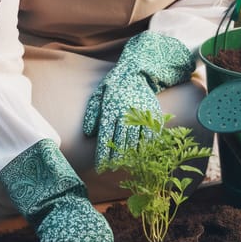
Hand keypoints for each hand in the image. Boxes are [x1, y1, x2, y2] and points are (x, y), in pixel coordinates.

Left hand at [83, 31, 194, 166]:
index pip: (106, 138)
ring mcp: (140, 114)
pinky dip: (146, 146)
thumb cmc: (115, 85)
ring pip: (136, 140)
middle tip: (112, 169)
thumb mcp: (99, 95)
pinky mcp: (152, 114)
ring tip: (125, 165)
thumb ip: (92, 113)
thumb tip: (88, 132)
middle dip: (116, 159)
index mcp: (111, 110)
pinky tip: (142, 153)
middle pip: (121, 143)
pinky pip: (150, 134)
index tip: (100, 167)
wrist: (137, 72)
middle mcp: (126, 113)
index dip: (103, 155)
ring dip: (130, 155)